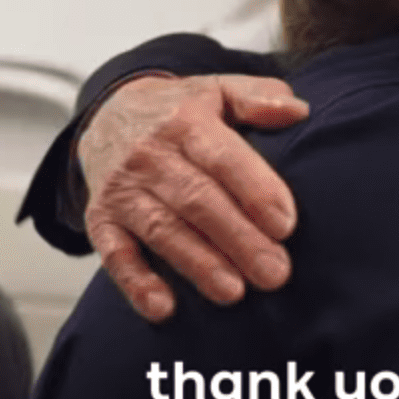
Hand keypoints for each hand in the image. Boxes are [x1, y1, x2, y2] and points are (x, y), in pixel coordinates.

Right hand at [77, 74, 307, 320]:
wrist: (109, 115)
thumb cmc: (181, 110)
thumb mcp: (220, 89)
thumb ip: (259, 96)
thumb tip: (297, 110)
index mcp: (185, 121)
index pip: (223, 157)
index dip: (255, 191)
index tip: (285, 225)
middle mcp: (149, 155)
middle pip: (197, 200)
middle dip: (238, 239)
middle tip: (274, 272)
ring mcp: (123, 190)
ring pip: (163, 230)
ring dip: (198, 264)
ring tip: (235, 292)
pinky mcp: (101, 219)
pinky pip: (115, 254)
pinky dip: (136, 283)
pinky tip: (164, 308)